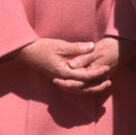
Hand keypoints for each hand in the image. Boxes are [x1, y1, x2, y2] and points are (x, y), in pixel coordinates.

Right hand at [14, 36, 135, 94]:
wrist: (26, 52)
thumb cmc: (42, 47)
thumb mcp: (60, 45)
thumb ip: (77, 48)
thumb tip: (92, 46)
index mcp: (62, 72)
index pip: (83, 76)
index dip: (96, 72)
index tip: (107, 67)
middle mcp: (61, 79)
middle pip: (82, 88)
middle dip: (96, 86)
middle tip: (109, 82)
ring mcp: (59, 79)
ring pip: (78, 89)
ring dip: (91, 88)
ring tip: (102, 83)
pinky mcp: (58, 77)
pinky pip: (73, 85)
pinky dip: (83, 85)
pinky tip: (89, 82)